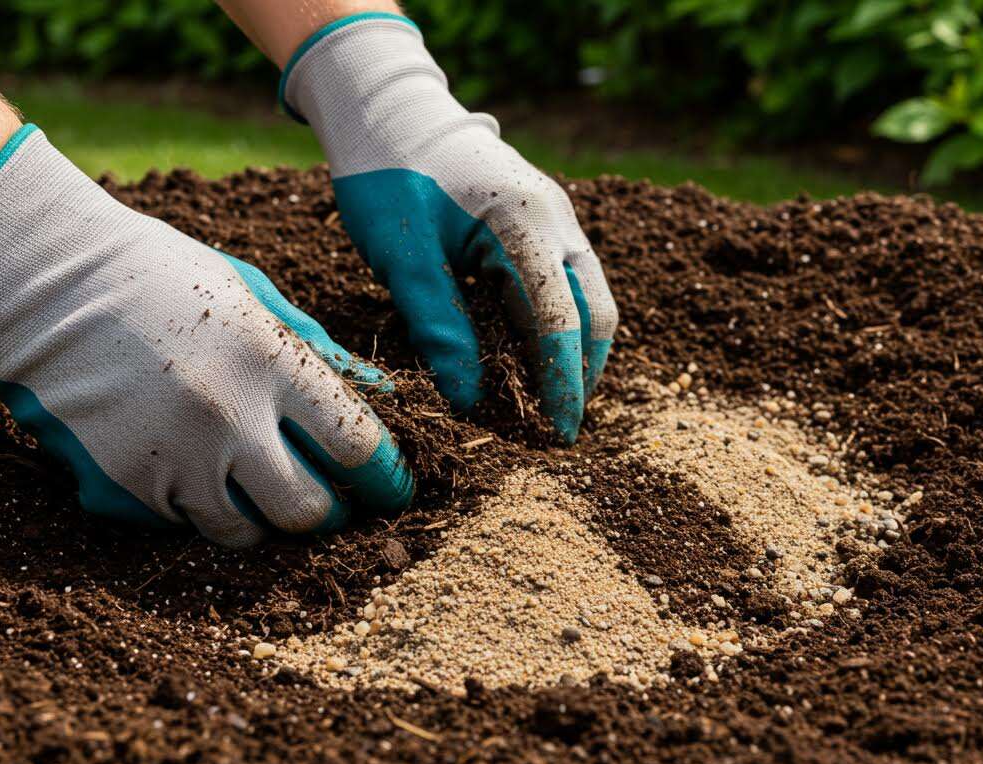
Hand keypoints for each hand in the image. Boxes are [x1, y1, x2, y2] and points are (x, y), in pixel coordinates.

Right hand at [0, 126, 412, 546]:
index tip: (391, 487)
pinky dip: (195, 506)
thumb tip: (384, 396)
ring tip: (254, 485)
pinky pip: (180, 524)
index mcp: (268, 361)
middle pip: (306, 511)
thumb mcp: (252, 293)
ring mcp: (170, 458)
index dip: (385, 477)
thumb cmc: (160, 277)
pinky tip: (186, 464)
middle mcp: (225, 417)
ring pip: (243, 532)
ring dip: (260, 518)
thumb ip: (319, 351)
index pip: (356, 445)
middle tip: (327, 502)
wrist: (43, 283)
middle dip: (327, 514)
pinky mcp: (121, 486)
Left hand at [281, 13, 619, 443]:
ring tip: (543, 405)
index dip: (561, 383)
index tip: (555, 434)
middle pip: (594, 314)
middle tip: (556, 430)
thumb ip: (440, 330)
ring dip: (571, 354)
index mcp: (526, 223)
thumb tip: (471, 401)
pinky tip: (527, 360)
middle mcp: (557, 220)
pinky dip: (554, 328)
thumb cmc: (388, 176)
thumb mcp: (404, 259)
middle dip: (581, 375)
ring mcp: (556, 220)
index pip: (560, 320)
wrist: (389, 111)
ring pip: (586, 301)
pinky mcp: (543, 225)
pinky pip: (564, 285)